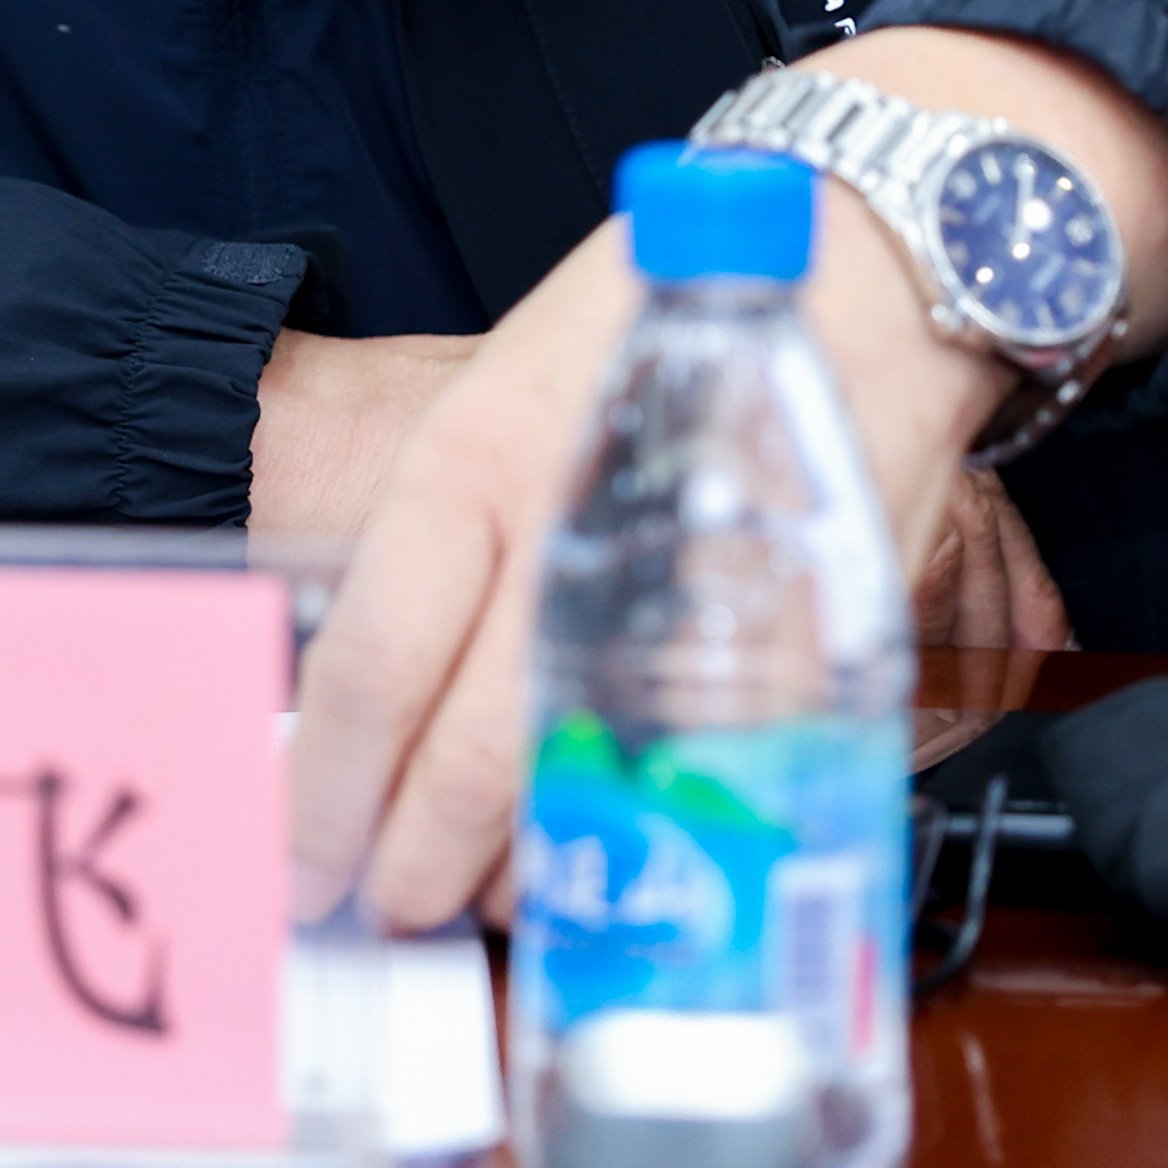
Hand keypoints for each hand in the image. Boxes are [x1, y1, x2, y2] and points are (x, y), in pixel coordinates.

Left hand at [279, 31, 1167, 928]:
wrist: (868, 262)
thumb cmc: (672, 319)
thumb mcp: (511, 394)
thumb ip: (448, 539)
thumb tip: (370, 685)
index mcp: (478, 461)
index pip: (370, 665)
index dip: (326, 790)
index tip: (300, 855)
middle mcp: (575, 536)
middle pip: (470, 762)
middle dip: (414, 866)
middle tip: (388, 904)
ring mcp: (696, 602)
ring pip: (590, 793)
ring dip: (529, 872)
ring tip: (486, 890)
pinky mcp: (800, 650)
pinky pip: (704, 789)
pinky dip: (654, 843)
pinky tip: (620, 852)